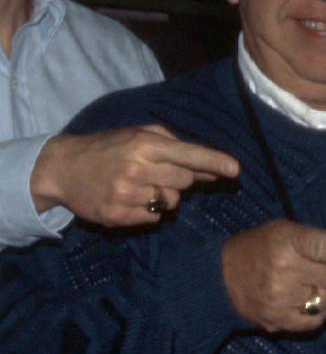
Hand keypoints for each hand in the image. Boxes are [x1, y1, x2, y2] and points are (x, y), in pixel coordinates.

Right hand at [31, 125, 239, 227]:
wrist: (62, 168)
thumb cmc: (108, 148)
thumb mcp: (138, 135)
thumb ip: (176, 148)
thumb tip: (213, 170)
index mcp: (144, 145)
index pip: (188, 154)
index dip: (214, 162)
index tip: (235, 170)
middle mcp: (136, 169)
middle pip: (184, 182)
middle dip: (179, 179)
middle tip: (156, 172)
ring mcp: (125, 194)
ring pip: (171, 202)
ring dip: (163, 195)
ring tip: (139, 184)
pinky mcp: (116, 215)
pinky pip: (154, 218)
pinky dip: (148, 210)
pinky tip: (129, 198)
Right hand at [220, 220, 325, 332]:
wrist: (217, 277)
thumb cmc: (258, 248)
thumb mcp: (286, 232)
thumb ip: (322, 237)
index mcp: (286, 241)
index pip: (322, 247)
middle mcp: (283, 269)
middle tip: (317, 270)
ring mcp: (279, 296)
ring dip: (324, 294)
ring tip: (304, 285)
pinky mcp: (276, 319)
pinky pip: (315, 321)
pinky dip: (316, 314)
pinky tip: (303, 303)